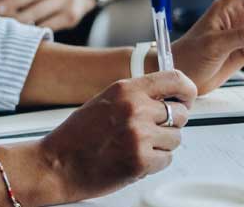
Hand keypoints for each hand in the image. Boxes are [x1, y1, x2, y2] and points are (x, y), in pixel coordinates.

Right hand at [30, 70, 196, 202]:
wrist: (57, 164)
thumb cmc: (77, 136)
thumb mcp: (106, 101)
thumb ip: (137, 96)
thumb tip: (169, 98)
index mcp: (126, 89)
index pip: (175, 80)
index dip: (187, 91)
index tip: (186, 99)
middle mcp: (135, 109)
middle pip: (180, 114)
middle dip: (171, 124)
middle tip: (151, 131)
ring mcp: (139, 135)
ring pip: (176, 139)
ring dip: (161, 145)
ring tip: (135, 146)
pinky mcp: (141, 160)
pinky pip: (166, 160)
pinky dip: (154, 163)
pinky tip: (132, 159)